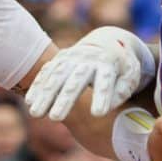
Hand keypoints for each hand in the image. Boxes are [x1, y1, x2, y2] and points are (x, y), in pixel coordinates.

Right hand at [26, 27, 152, 120]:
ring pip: (56, 76)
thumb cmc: (122, 67)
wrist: (107, 42)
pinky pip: (46, 72)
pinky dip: (38, 86)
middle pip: (75, 80)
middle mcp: (88, 59)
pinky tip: (30, 102)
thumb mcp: (130, 76)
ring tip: (36, 114)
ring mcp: (71, 57)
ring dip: (45, 95)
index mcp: (109, 63)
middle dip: (64, 99)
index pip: (105, 81)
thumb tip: (107, 109)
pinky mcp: (59, 59)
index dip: (102, 96)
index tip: (98, 114)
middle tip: (56, 118)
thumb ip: (121, 91)